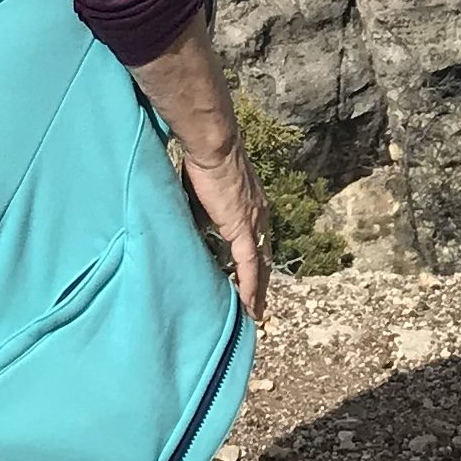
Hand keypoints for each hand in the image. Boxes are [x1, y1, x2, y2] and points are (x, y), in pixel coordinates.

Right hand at [175, 128, 271, 324]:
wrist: (213, 146)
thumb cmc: (204, 163)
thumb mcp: (204, 195)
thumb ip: (204, 216)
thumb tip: (196, 232)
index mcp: (253, 206)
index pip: (258, 242)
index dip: (257, 263)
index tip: (253, 281)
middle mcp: (260, 216)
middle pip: (264, 258)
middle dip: (261, 283)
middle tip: (258, 307)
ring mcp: (254, 223)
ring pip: (260, 266)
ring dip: (258, 292)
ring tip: (255, 314)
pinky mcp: (243, 229)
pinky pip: (249, 266)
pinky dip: (251, 288)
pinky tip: (251, 307)